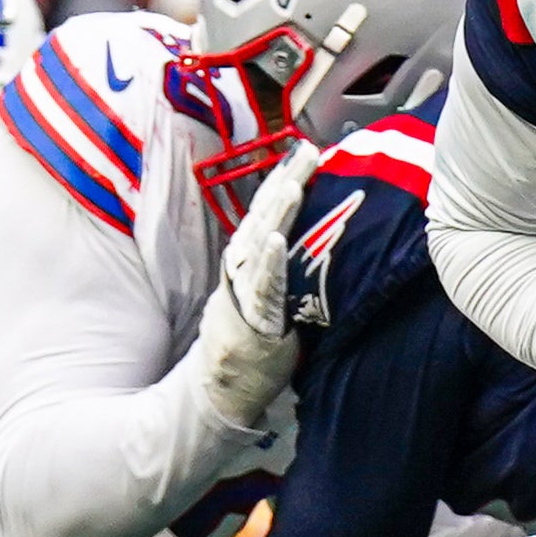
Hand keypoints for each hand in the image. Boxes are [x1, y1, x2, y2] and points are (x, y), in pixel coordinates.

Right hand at [179, 145, 320, 430]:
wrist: (221, 385)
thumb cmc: (252, 341)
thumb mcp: (269, 293)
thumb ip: (285, 267)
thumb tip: (314, 242)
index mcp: (247, 258)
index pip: (266, 211)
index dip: (284, 179)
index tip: (304, 152)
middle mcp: (241, 266)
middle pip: (264, 215)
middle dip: (286, 181)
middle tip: (309, 152)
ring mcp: (243, 289)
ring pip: (260, 242)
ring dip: (278, 212)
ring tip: (294, 183)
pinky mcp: (250, 315)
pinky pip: (261, 285)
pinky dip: (268, 262)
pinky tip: (278, 240)